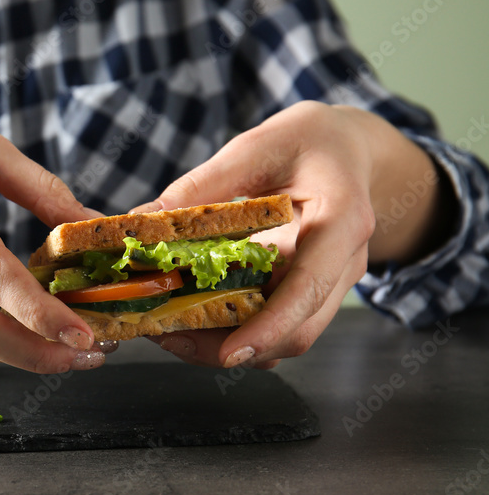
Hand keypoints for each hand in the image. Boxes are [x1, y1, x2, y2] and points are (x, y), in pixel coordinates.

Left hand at [131, 101, 451, 369]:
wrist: (349, 149)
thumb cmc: (308, 141)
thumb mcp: (255, 147)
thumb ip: (203, 184)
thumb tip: (144, 218)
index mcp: (341, 219)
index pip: (309, 285)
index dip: (270, 325)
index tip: (229, 353)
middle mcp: (344, 262)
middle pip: (297, 330)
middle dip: (231, 345)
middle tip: (164, 334)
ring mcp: (332, 284)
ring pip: (285, 337)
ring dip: (227, 342)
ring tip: (166, 328)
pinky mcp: (311, 293)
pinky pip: (276, 324)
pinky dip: (235, 329)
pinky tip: (191, 315)